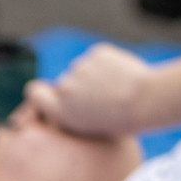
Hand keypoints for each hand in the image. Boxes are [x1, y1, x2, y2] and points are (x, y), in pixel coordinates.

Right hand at [25, 43, 153, 136]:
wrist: (146, 101)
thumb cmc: (122, 121)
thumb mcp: (90, 127)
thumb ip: (72, 112)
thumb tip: (68, 100)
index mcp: (60, 110)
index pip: (34, 92)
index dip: (41, 91)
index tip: (51, 92)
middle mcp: (65, 86)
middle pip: (66, 81)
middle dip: (80, 86)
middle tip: (103, 96)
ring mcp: (80, 67)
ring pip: (84, 68)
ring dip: (95, 74)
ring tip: (117, 87)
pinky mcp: (97, 52)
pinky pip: (99, 57)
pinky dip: (108, 63)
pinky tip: (123, 75)